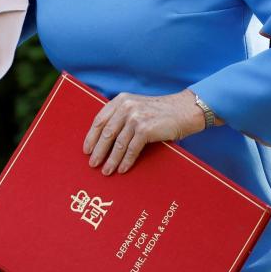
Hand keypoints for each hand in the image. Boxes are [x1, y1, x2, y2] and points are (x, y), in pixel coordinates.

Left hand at [82, 89, 206, 174]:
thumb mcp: (137, 107)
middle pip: (106, 133)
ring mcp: (135, 117)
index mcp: (120, 100)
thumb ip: (121, 116)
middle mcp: (126, 107)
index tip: (86, 150)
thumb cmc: (159, 112)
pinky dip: (126, 161)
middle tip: (92, 164)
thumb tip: (104, 139)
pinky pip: (132, 149)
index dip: (91, 136)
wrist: (184, 110)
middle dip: (98, 151)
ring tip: (106, 171)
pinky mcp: (145, 129)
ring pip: (118, 144)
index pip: (99, 120)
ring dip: (111, 160)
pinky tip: (122, 169)